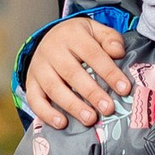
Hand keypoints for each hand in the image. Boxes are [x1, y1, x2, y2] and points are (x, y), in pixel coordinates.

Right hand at [24, 18, 131, 132]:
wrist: (50, 37)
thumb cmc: (79, 38)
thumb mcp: (96, 30)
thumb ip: (110, 39)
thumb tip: (118, 52)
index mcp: (72, 35)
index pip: (92, 54)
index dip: (109, 72)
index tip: (124, 89)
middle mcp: (52, 50)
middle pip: (72, 73)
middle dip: (91, 92)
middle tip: (108, 109)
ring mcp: (39, 67)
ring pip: (54, 88)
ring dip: (72, 106)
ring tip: (90, 119)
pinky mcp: (30, 82)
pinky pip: (35, 99)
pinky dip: (46, 113)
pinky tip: (62, 123)